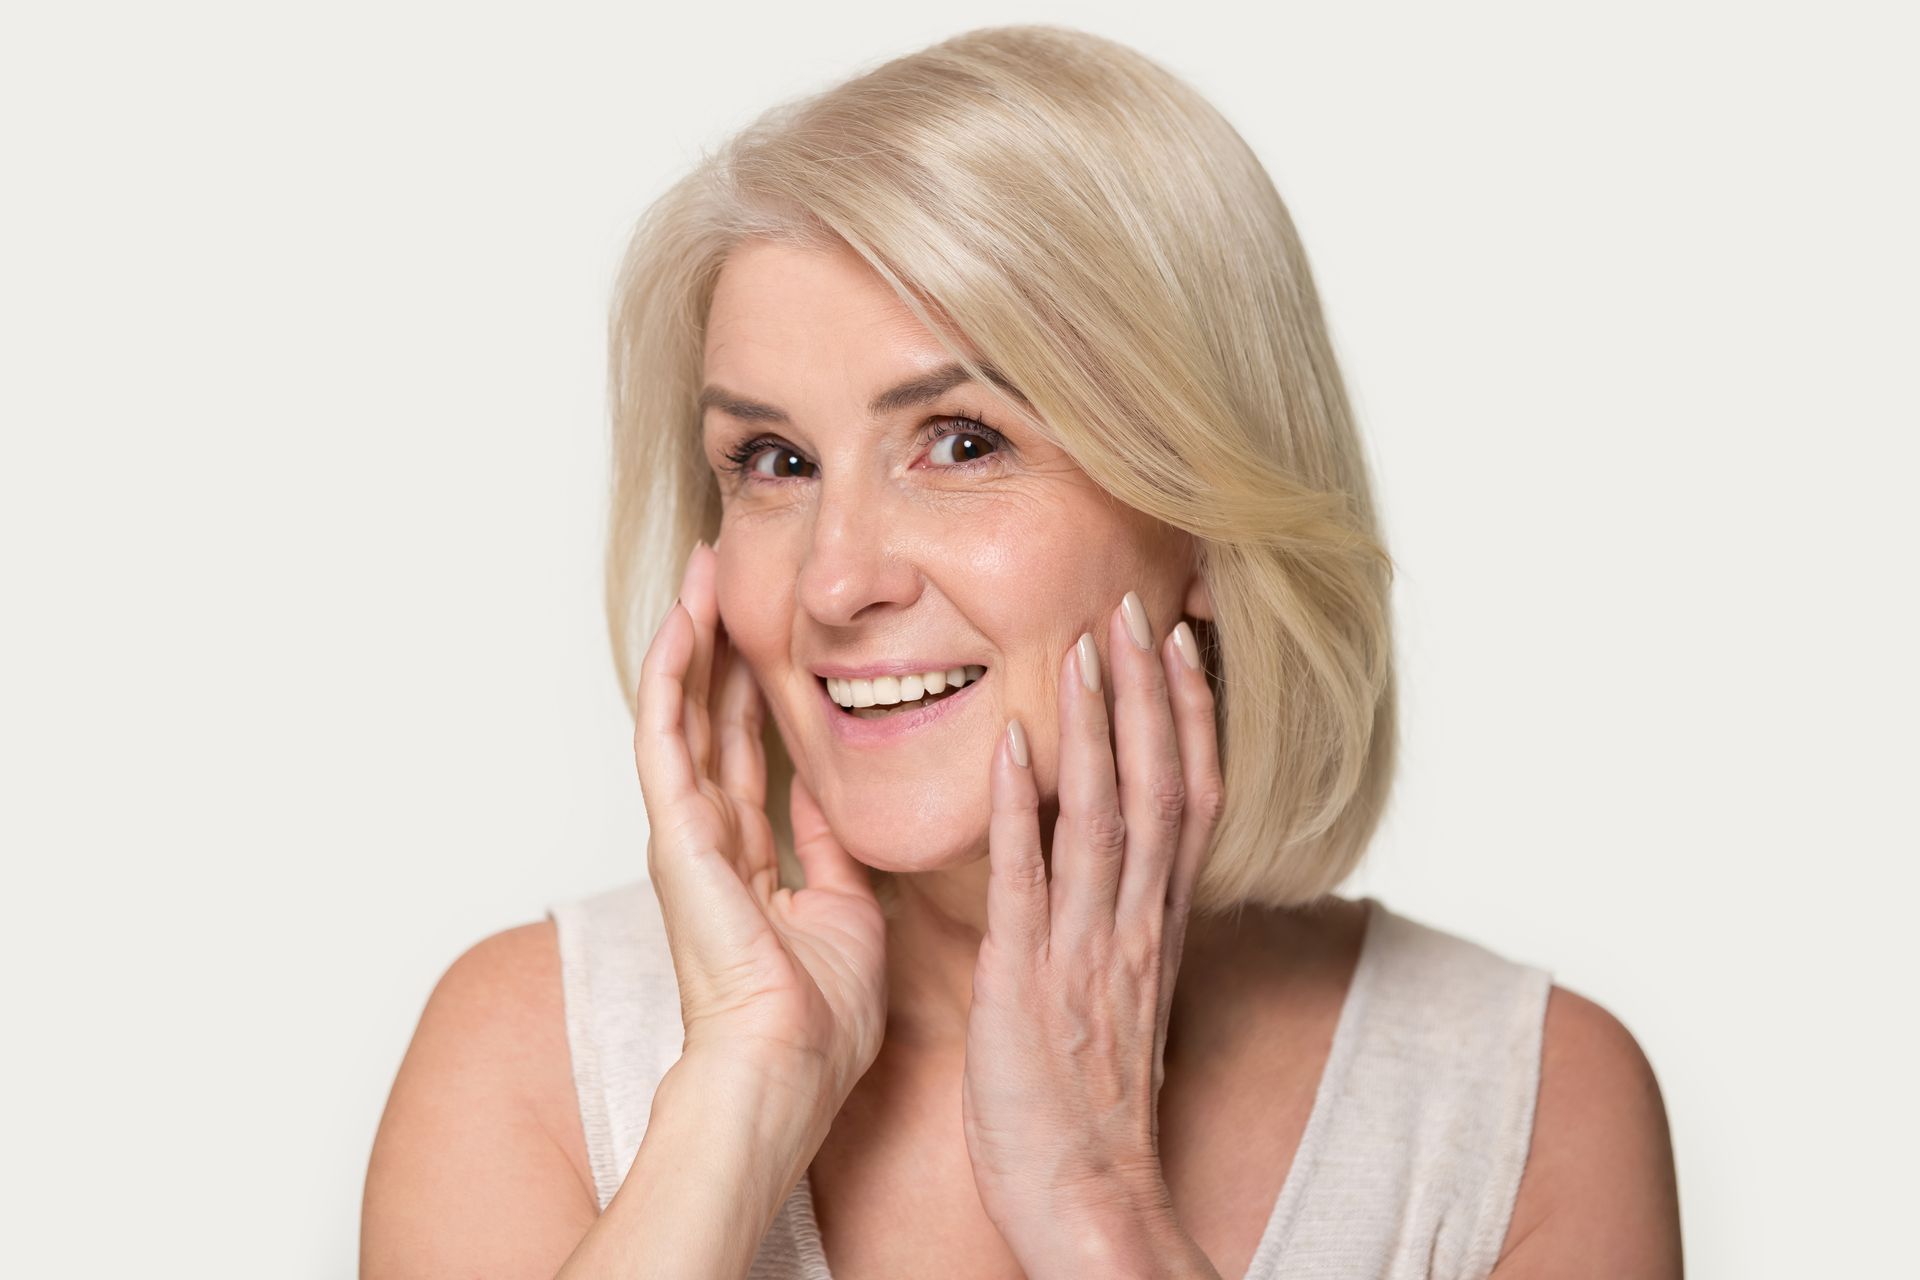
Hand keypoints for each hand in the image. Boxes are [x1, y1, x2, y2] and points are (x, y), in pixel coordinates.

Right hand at [634, 539, 886, 1104]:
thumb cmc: (818, 1019)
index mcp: (750, 863)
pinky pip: (665, 735)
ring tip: (702, 573)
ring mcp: (684, 833)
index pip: (747, 757)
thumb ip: (838, 853)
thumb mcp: (850, 913)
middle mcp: (709, 840)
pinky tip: (682, 620)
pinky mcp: (671, 831)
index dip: (755, 696)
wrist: (788, 1064)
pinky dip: (671, 674)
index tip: (773, 636)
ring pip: (681, 714)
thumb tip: (842, 807)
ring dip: (691, 641)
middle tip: (728, 577)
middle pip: (709, 721)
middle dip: (721, 648)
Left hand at [960, 591, 1225, 1277]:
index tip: (1181, 645)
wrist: (1091, 1200)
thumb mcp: (1121, 1002)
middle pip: (1159, 788)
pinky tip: (1014, 743)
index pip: (1190, 801)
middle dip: (1149, 694)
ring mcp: (1086, 950)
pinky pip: (1030, 880)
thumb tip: (1112, 874)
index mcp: (1157, 928)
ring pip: (1105, 817)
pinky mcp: (1029, 981)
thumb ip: (1120, 928)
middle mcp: (1135, 926)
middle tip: (1138, 606)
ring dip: (1095, 727)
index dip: (1188, 718)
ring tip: (1086, 645)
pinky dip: (1025, 809)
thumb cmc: (1093, 1107)